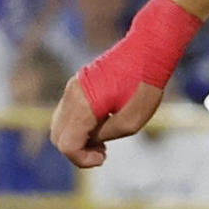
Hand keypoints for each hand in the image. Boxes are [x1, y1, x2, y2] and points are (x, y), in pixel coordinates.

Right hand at [49, 75, 163, 168]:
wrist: (149, 48)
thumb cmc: (145, 85)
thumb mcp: (131, 121)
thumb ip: (104, 136)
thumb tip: (90, 140)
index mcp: (82, 105)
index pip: (66, 145)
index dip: (81, 159)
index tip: (103, 158)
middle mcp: (72, 94)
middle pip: (58, 137)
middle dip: (77, 151)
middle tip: (102, 152)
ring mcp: (73, 86)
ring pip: (60, 124)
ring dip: (77, 138)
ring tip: (102, 141)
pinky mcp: (79, 83)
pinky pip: (68, 112)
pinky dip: (78, 125)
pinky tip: (102, 124)